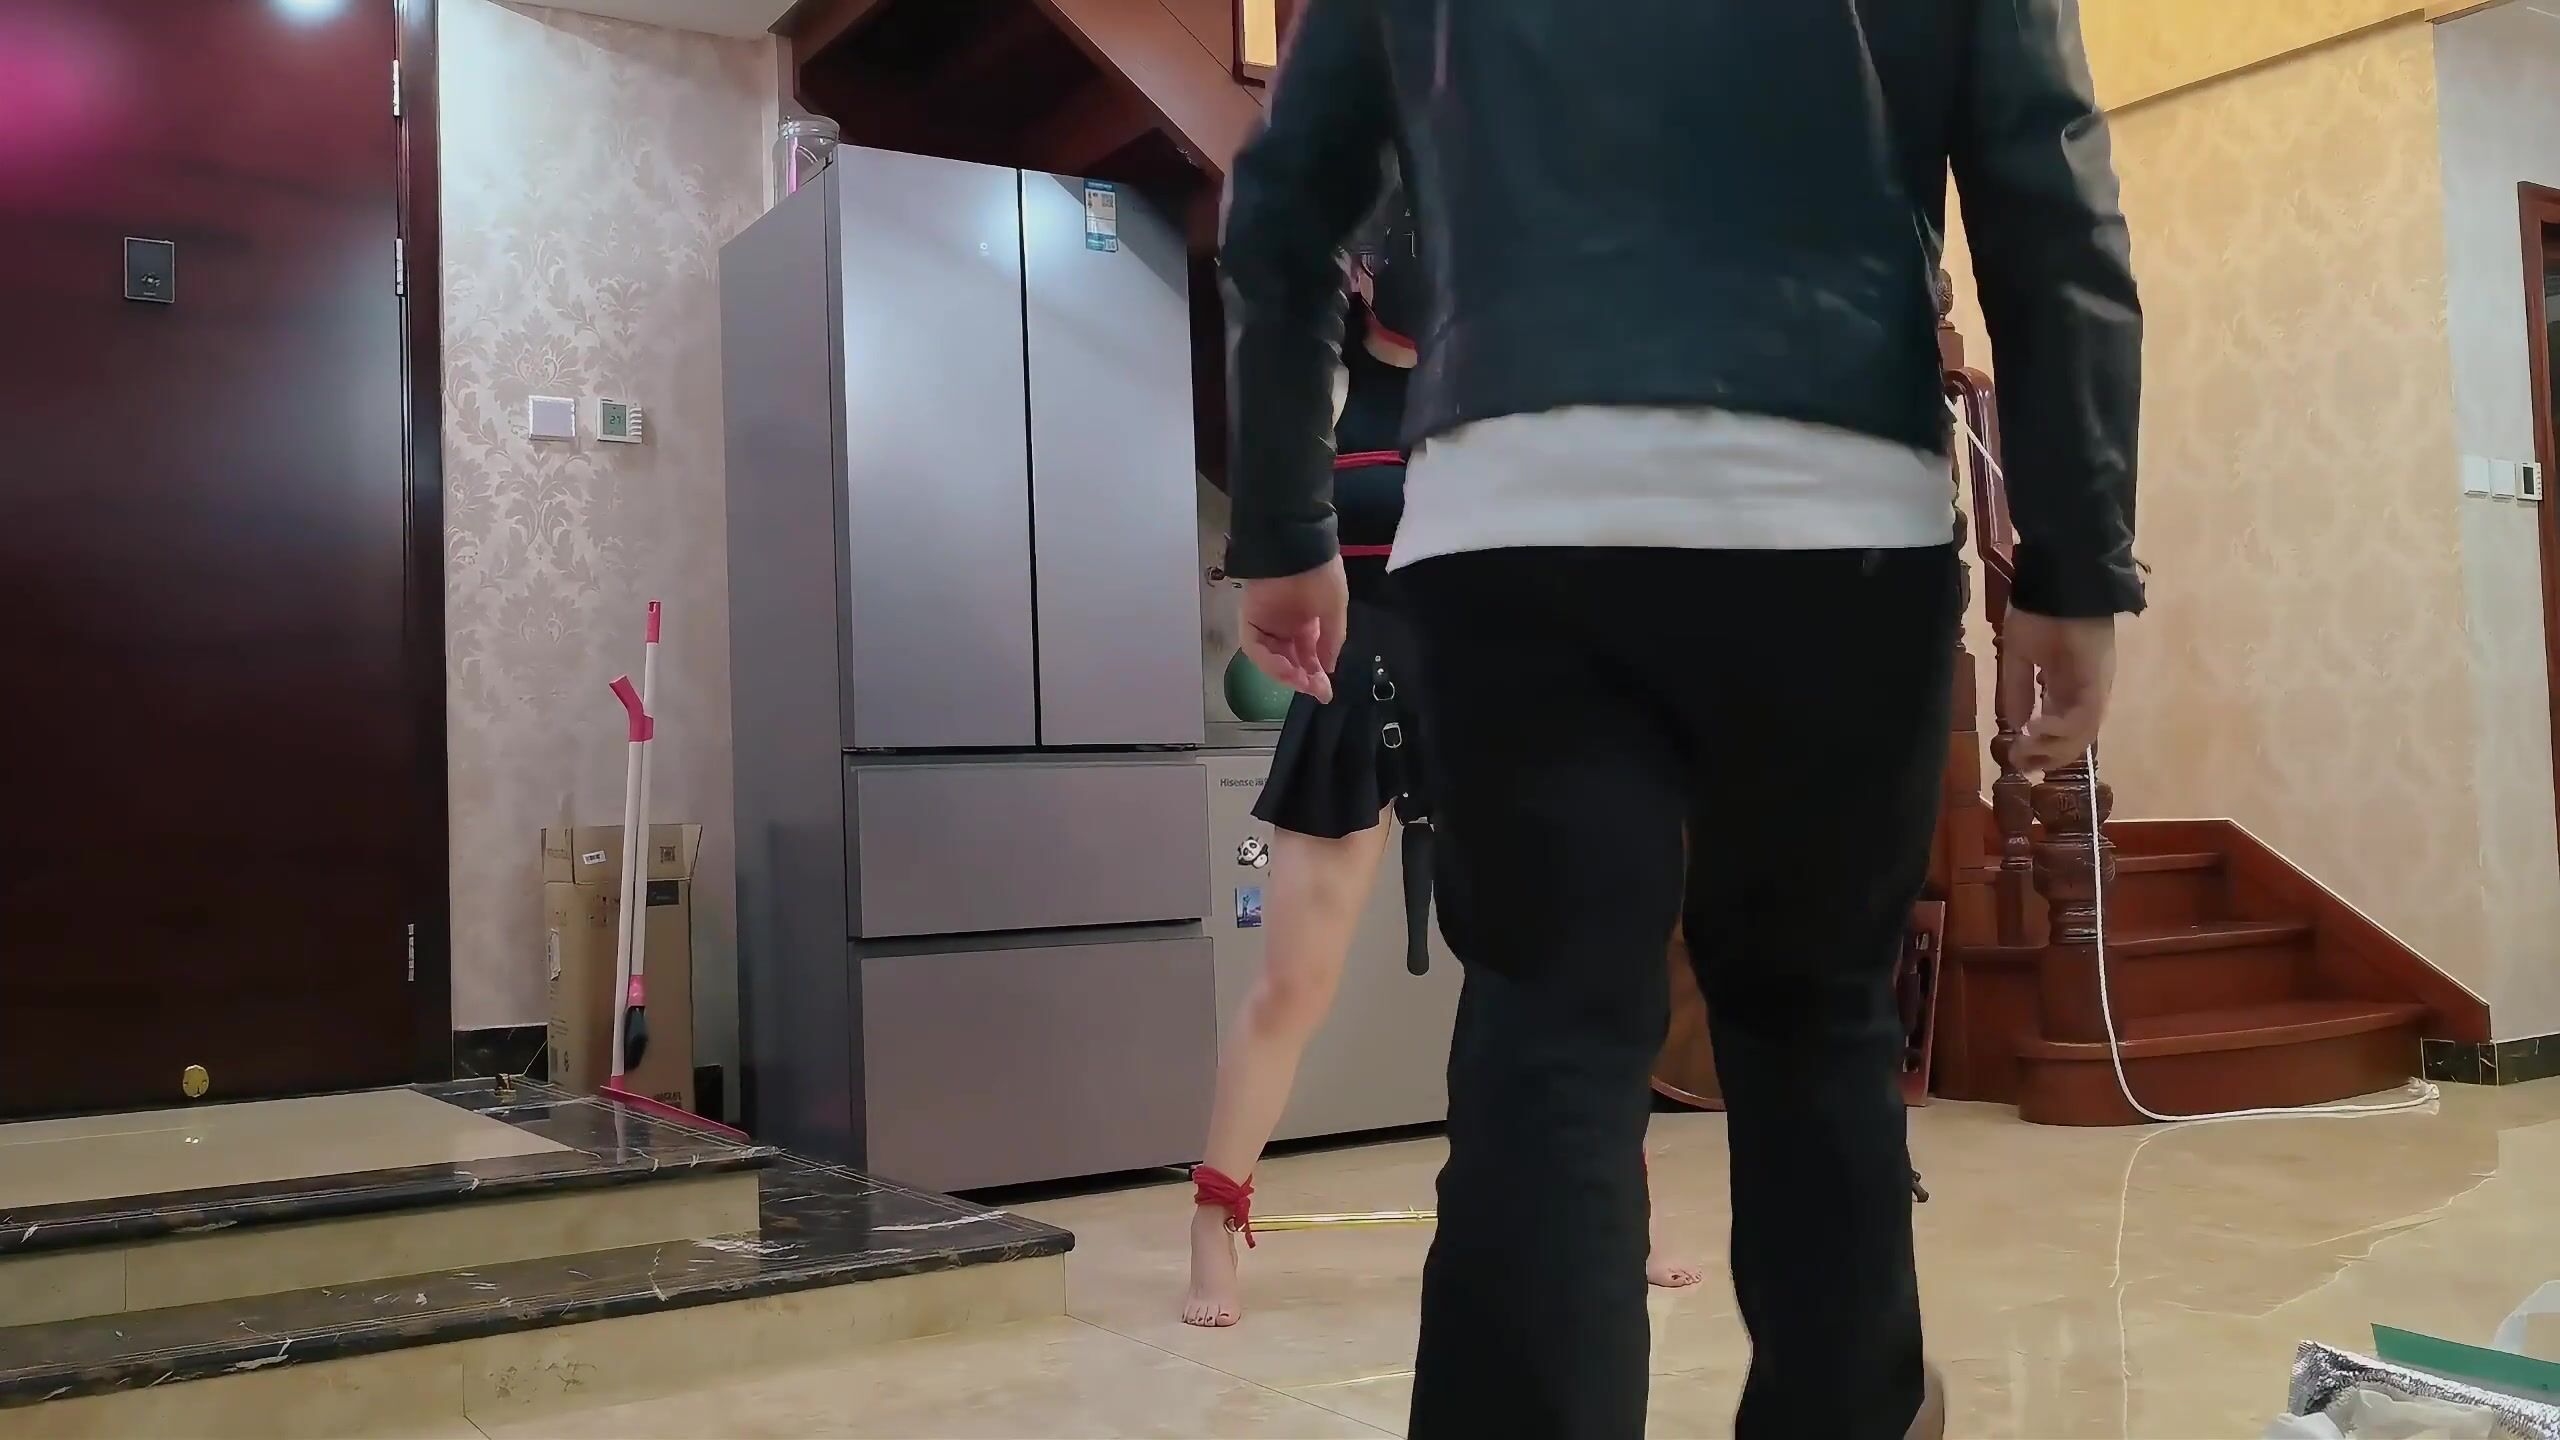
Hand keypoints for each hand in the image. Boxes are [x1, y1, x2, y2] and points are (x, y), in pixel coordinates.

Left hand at [1240, 558, 1348, 702]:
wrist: (1299, 546)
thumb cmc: (1321, 574)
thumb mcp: (1334, 610)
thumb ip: (1331, 640)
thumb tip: (1328, 668)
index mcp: (1307, 622)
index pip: (1309, 656)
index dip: (1316, 676)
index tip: (1325, 694)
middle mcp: (1285, 625)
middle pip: (1290, 660)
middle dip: (1302, 678)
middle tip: (1314, 690)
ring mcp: (1266, 621)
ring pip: (1271, 657)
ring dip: (1285, 672)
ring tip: (1300, 680)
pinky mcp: (1250, 617)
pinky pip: (1255, 646)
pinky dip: (1268, 660)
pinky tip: (1285, 667)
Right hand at [2002, 609, 2116, 773]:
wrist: (2058, 578)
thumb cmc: (2038, 610)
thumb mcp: (2018, 655)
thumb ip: (2017, 690)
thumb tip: (2013, 725)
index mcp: (2068, 684)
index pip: (2061, 726)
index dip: (2040, 746)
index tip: (2014, 757)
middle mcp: (2086, 690)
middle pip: (2075, 738)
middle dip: (2046, 755)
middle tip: (2017, 761)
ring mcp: (2095, 686)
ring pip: (2083, 734)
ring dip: (2053, 748)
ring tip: (2024, 748)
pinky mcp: (2097, 680)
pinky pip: (2085, 717)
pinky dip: (2061, 730)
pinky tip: (2034, 729)